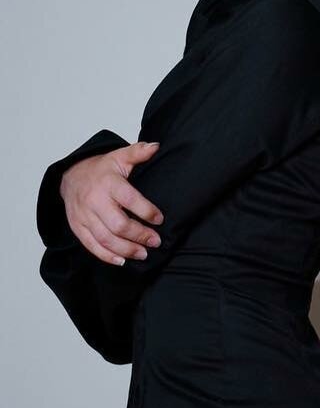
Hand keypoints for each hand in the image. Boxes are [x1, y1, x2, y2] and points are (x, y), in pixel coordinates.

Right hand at [59, 141, 164, 265]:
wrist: (71, 176)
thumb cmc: (101, 169)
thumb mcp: (119, 157)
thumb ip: (137, 152)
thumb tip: (155, 146)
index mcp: (108, 183)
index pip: (129, 199)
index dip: (146, 211)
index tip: (160, 219)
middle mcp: (94, 201)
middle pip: (117, 224)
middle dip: (139, 235)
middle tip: (155, 241)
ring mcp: (84, 216)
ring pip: (105, 238)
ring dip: (126, 250)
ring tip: (143, 254)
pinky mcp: (78, 227)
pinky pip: (91, 245)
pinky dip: (106, 256)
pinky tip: (122, 261)